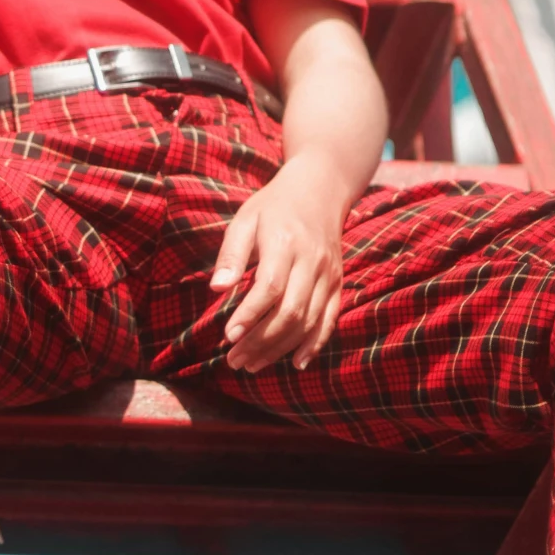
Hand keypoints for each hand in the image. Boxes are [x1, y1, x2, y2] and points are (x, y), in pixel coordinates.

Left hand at [210, 151, 345, 372]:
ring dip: (280, 348)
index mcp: (285, 243)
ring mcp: (328, 274)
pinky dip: (314, 344)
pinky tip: (295, 363)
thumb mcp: (245, 219)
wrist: (320, 190)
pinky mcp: (337, 283)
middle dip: (261, 341)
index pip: (270, 287)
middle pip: (291, 311)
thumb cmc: (274, 206)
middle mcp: (311, 261)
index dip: (250, 315)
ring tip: (252, 364)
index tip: (228, 337)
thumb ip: (231, 254)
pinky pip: (329, 319)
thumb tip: (217, 288)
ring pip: (309, 321)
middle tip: (235, 360)